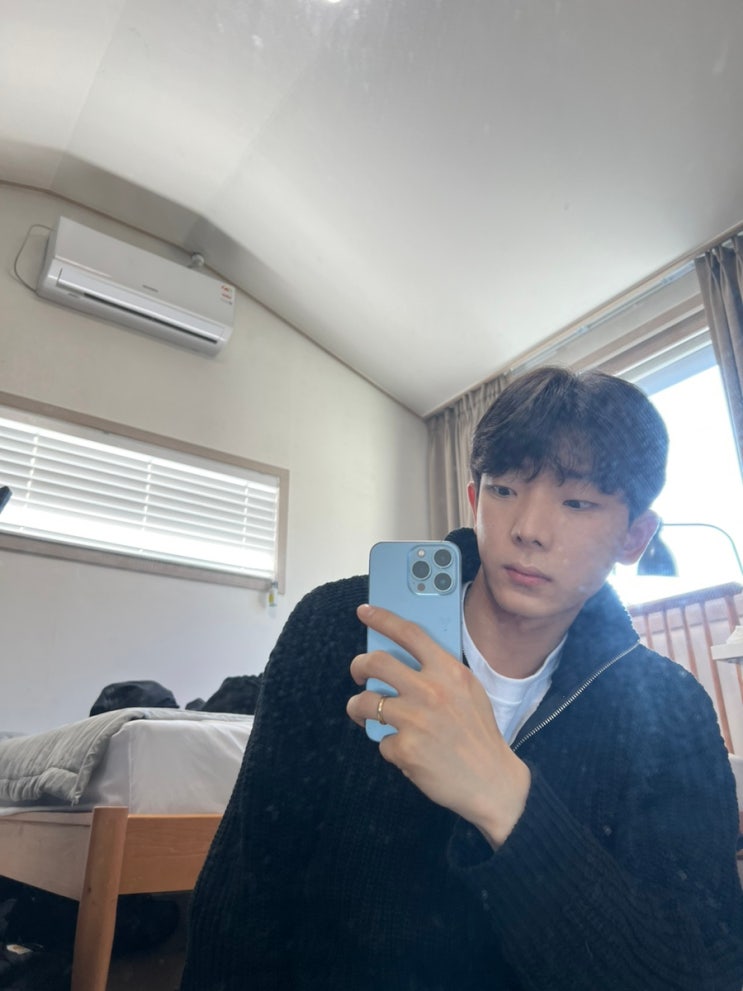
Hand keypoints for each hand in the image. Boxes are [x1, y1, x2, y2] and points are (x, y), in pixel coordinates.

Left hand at [346, 604, 530, 847]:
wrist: (492, 781)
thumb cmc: (478, 735)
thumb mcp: (469, 691)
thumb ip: (441, 674)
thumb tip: (403, 662)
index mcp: (448, 671)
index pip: (409, 633)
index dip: (382, 619)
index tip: (364, 612)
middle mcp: (430, 690)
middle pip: (376, 662)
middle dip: (358, 666)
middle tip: (358, 674)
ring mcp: (415, 719)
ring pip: (367, 702)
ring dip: (359, 707)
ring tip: (364, 713)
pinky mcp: (404, 748)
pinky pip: (381, 740)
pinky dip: (389, 746)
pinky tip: (405, 751)